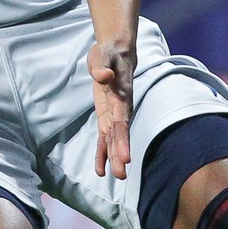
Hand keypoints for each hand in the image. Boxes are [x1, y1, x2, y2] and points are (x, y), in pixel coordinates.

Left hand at [88, 38, 134, 178]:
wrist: (116, 52)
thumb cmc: (109, 54)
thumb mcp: (102, 56)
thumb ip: (101, 67)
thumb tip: (104, 76)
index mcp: (121, 96)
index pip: (122, 121)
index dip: (122, 139)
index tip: (126, 157)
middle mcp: (121, 108)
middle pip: (119, 134)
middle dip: (119, 154)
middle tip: (121, 174)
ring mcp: (114, 113)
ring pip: (113, 139)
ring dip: (113, 157)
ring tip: (115, 176)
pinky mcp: (106, 116)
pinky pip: (105, 137)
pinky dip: (103, 152)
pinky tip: (101, 169)